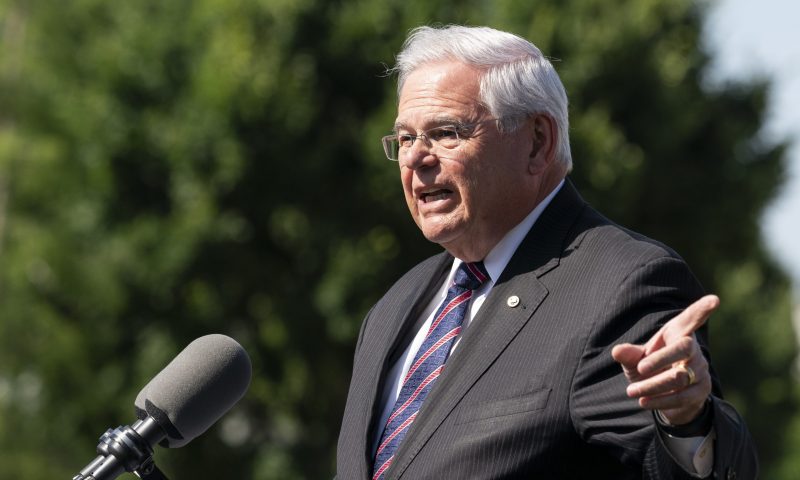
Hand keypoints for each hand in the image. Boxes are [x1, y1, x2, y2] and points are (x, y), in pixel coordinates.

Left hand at [611, 295, 717, 424]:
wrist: (665, 396)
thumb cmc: (650, 368)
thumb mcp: (636, 360)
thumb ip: (629, 355)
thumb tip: (616, 351)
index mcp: (677, 333)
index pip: (691, 318)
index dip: (702, 309)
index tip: (715, 299)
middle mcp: (693, 349)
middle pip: (683, 348)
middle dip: (661, 358)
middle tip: (640, 368)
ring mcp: (700, 370)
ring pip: (679, 377)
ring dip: (652, 385)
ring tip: (630, 391)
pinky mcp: (701, 390)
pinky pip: (681, 397)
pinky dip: (660, 400)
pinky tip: (643, 402)